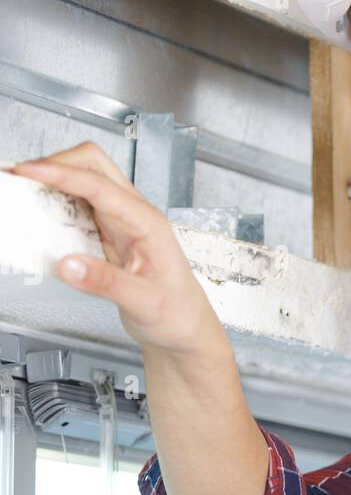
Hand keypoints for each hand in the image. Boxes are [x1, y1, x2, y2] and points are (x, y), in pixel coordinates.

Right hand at [6, 141, 222, 355]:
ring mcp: (119, 222)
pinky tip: (42, 218)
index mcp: (147, 223)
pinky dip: (55, 206)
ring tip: (25, 195)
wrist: (184, 329)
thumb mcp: (145, 303)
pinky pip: (77, 209)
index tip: (30, 172)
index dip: (61, 174)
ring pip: (82, 183)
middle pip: (92, 166)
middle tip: (22, 179)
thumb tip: (69, 265)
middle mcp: (133, 215)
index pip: (100, 185)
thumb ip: (106, 283)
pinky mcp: (107, 235)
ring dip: (53, 184)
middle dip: (56, 165)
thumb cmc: (176, 314)